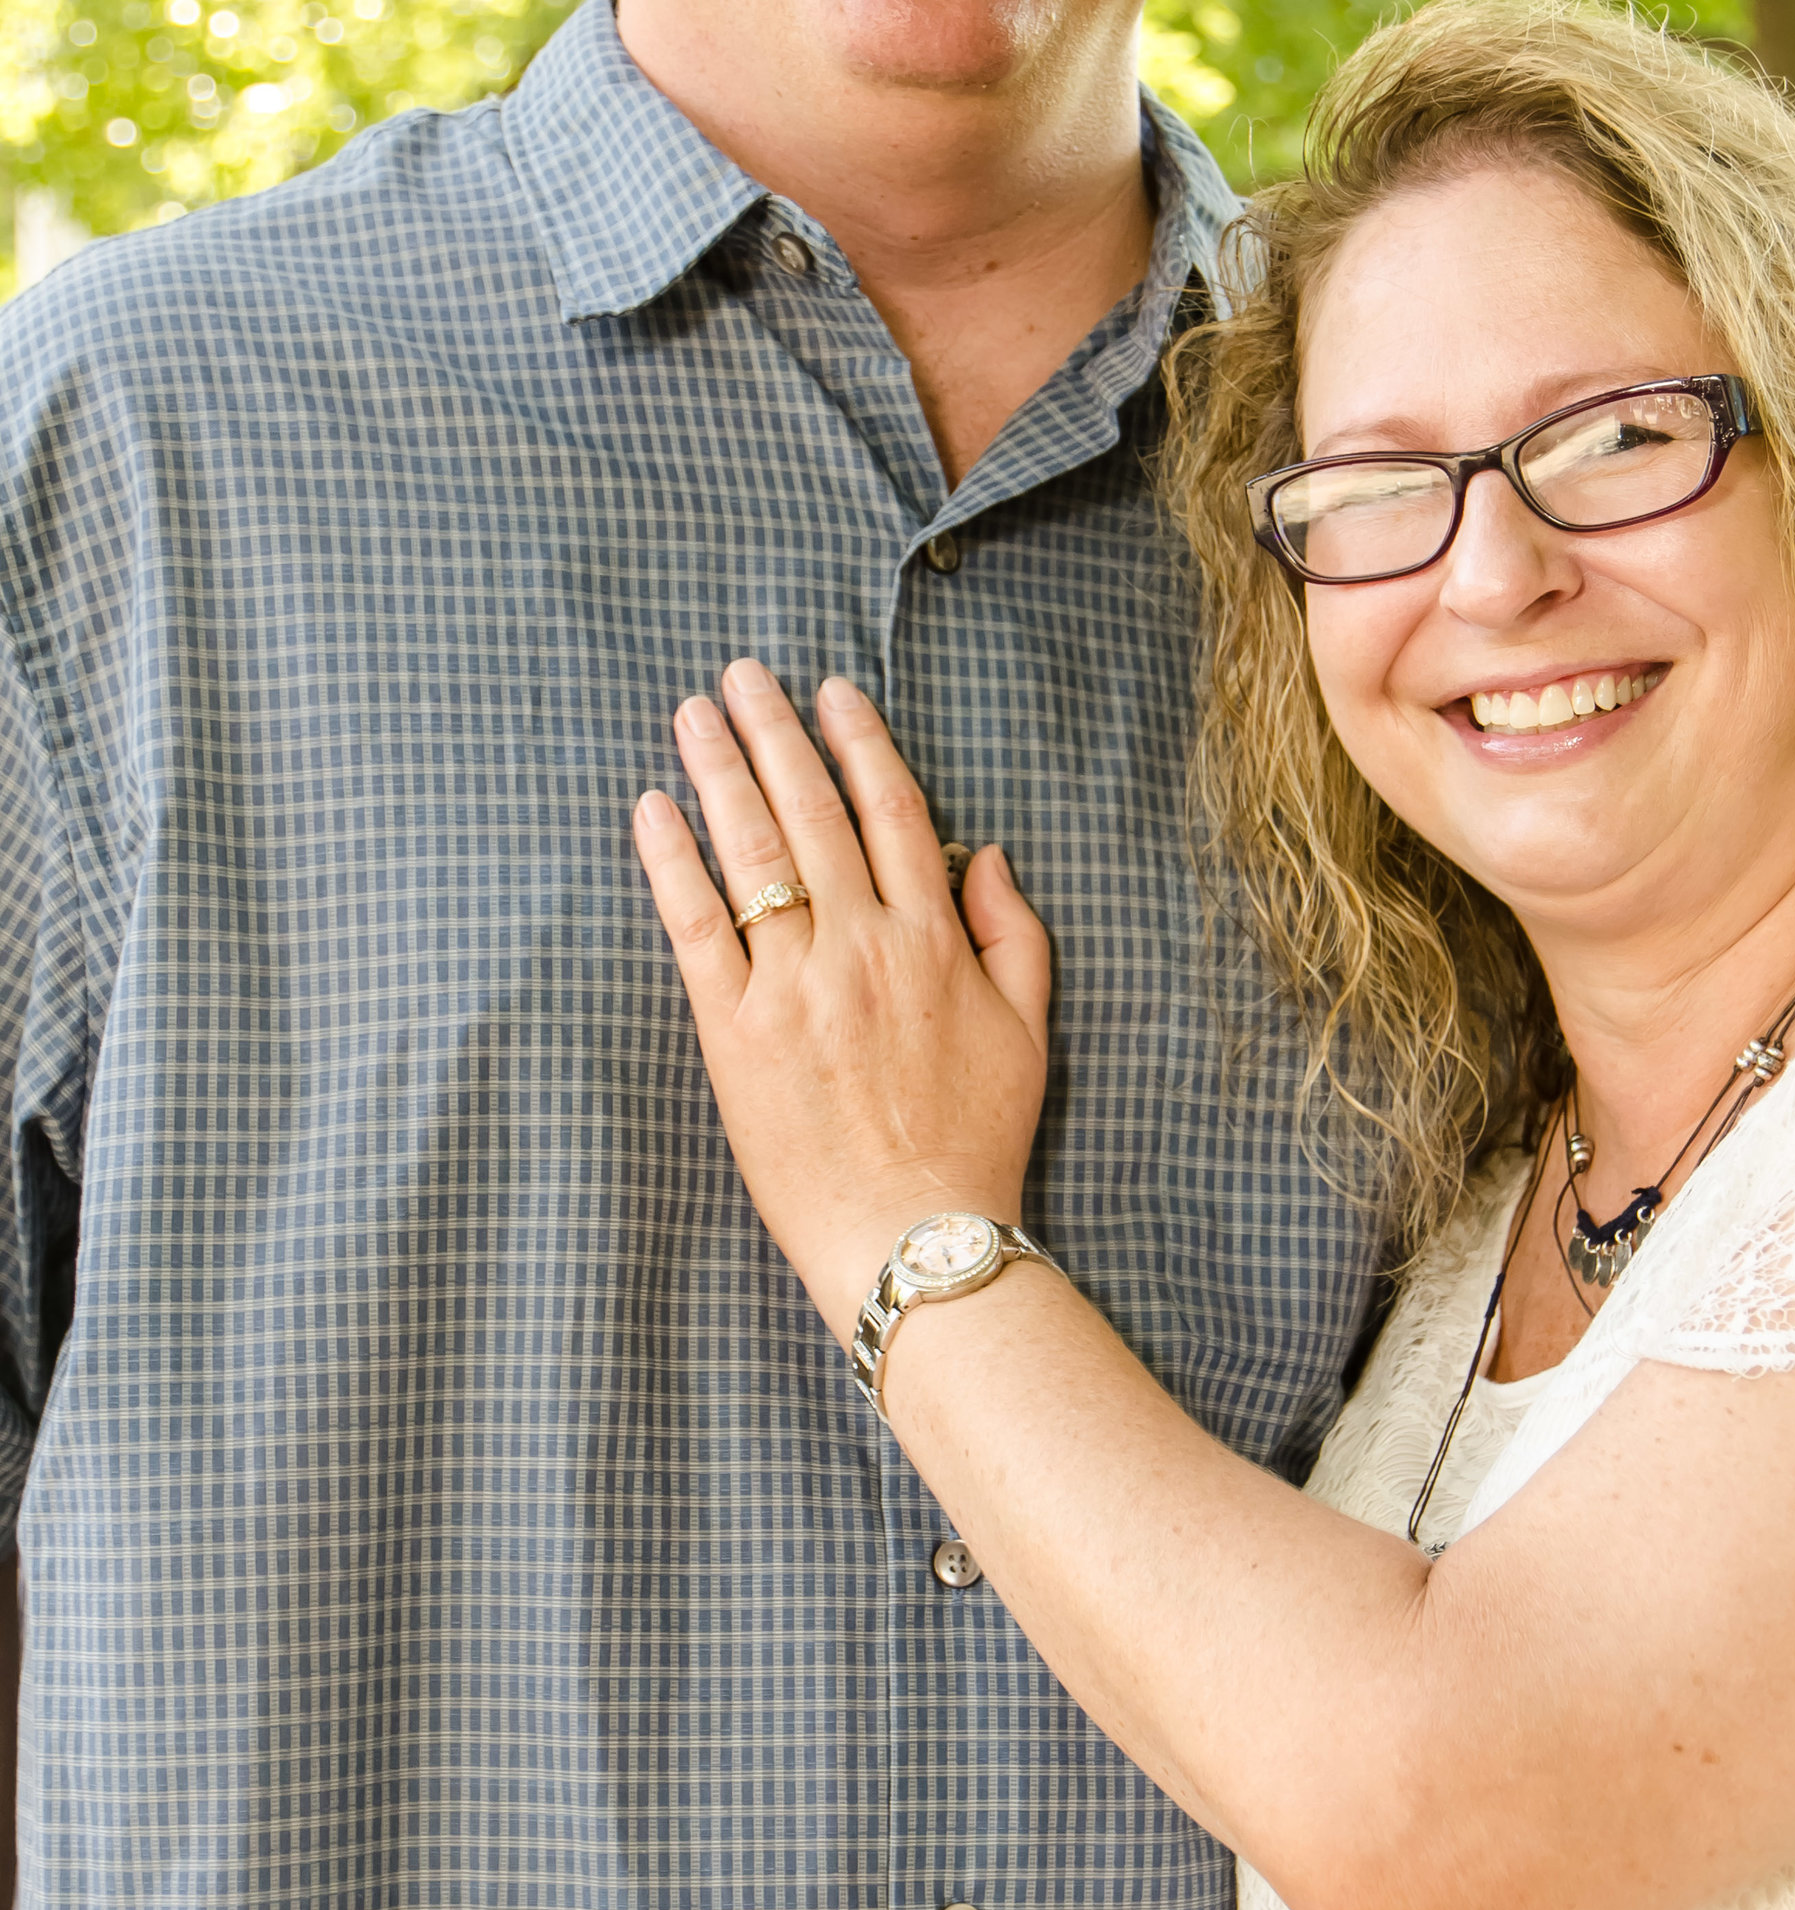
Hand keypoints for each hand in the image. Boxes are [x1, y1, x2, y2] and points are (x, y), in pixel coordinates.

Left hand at [634, 664, 1052, 1334]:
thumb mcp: (1028, 1030)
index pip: (891, 809)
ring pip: (750, 851)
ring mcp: (793, 984)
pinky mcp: (734, 1031)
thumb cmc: (976, 1140)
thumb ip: (1011, 933)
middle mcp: (861, 944)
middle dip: (773, 731)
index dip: (858, 740)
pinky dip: (670, 861)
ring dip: (718, 770)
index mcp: (932, 938)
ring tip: (692, 714)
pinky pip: (694, 927)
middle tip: (740, 675)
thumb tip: (985, 852)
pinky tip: (651, 809)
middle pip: (810, 811)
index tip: (830, 691)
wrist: (914, 1234)